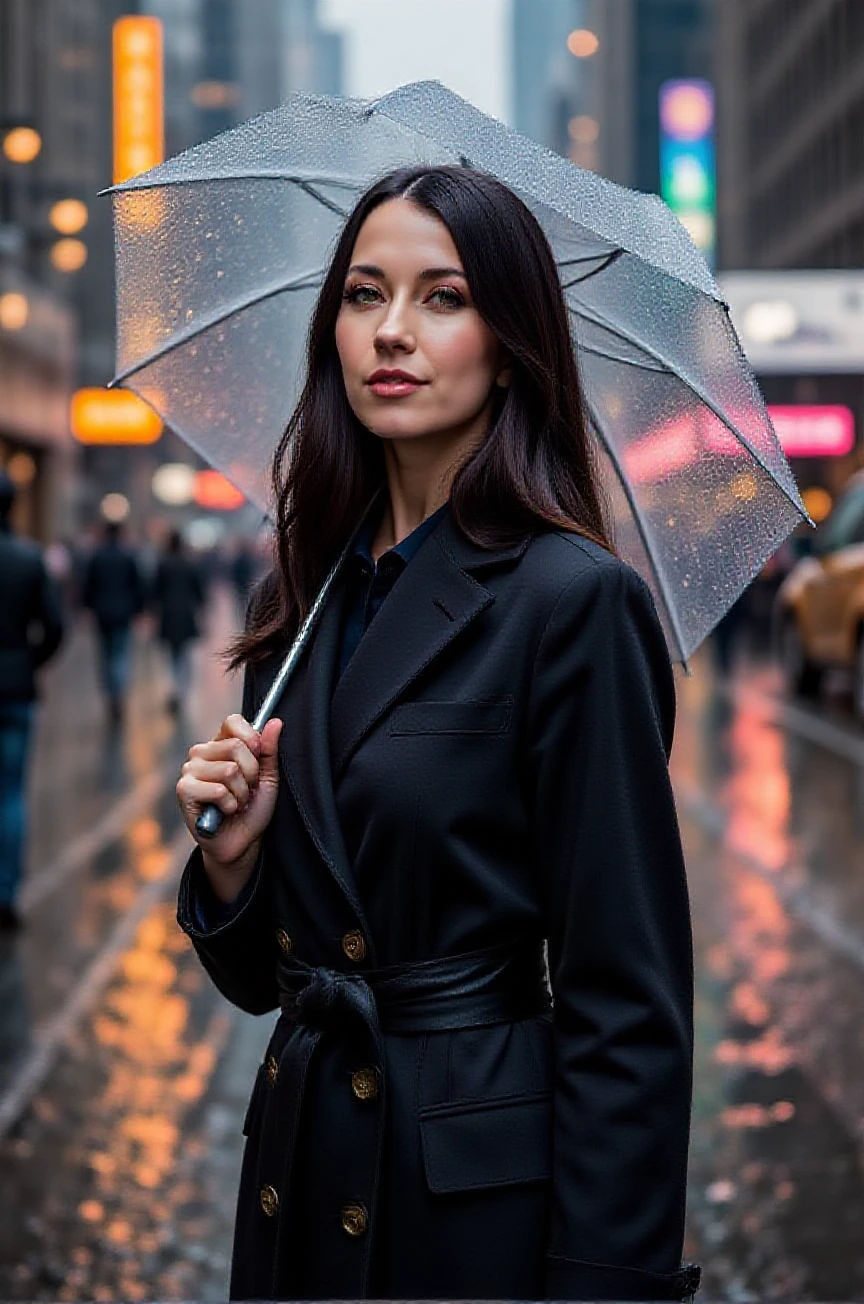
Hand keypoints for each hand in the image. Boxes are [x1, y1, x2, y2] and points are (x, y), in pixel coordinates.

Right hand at [177, 713, 282, 882]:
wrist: (241, 842)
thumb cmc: (252, 809)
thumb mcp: (268, 778)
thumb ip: (269, 750)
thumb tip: (275, 722)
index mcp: (220, 744)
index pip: (233, 721)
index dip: (252, 739)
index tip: (258, 758)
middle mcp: (201, 752)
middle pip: (236, 746)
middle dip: (251, 774)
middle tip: (246, 790)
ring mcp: (190, 770)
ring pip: (229, 770)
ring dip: (240, 793)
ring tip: (234, 802)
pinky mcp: (184, 789)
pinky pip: (218, 790)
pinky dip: (229, 805)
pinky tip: (223, 812)